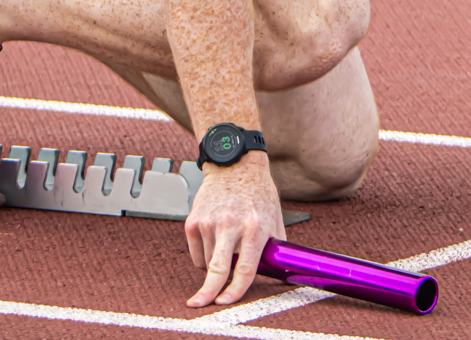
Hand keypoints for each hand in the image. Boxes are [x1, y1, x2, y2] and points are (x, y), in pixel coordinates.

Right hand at [183, 152, 285, 306]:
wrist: (234, 166)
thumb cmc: (257, 193)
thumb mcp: (275, 220)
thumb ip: (274, 249)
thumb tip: (277, 275)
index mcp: (254, 227)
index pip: (245, 269)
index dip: (236, 290)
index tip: (228, 302)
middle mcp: (231, 225)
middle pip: (218, 269)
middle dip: (208, 292)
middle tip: (201, 304)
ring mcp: (209, 222)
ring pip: (207, 263)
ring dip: (215, 267)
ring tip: (226, 250)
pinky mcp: (194, 220)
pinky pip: (196, 253)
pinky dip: (203, 257)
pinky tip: (214, 244)